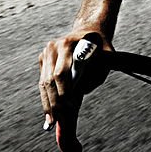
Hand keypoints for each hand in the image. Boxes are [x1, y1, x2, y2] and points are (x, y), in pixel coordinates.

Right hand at [38, 30, 110, 151]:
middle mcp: (54, 46)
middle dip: (54, 102)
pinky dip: (46, 97)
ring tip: (51, 121)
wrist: (89, 30)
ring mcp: (46, 52)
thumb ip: (97, 74)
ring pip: (43, 82)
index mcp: (69, 44)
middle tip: (58, 120)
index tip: (68, 108)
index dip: (64, 92)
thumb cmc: (102, 47)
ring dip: (47, 103)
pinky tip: (49, 111)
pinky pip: (42, 80)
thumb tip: (81, 93)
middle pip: (50, 80)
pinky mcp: (43, 58)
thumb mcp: (107, 57)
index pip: (62, 73)